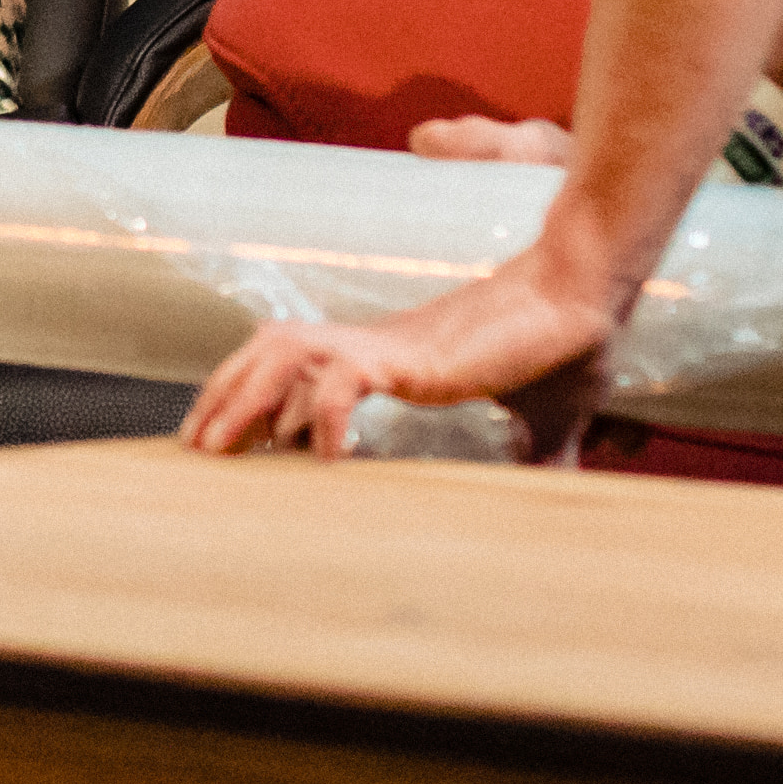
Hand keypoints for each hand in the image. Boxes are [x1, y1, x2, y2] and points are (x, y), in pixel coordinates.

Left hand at [177, 215, 625, 462]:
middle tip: (193, 450)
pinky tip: (323, 456)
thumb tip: (554, 489)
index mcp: (395, 353)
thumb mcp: (544, 419)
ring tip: (216, 448)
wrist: (589, 293)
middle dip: (222, 396)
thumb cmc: (567, 347)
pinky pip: (345, 377)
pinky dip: (324, 414)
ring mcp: (390, 344)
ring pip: (285, 353)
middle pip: (270, 353)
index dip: (252, 391)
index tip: (227, 437)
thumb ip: (536, 452)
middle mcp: (378, 343)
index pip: (297, 360)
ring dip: (242, 398)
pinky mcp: (411, 354)